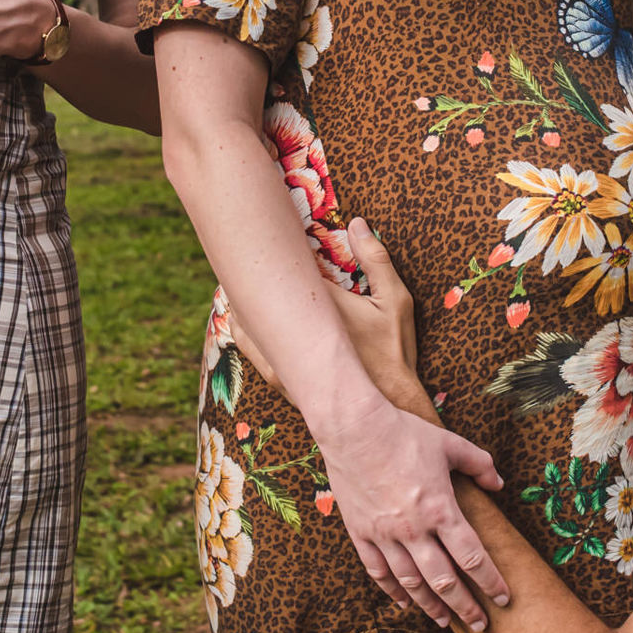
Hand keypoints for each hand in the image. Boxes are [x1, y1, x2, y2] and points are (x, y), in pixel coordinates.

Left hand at [231, 219, 428, 417]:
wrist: (385, 409)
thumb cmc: (393, 352)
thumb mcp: (395, 302)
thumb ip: (376, 260)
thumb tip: (358, 222)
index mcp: (317, 303)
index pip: (285, 268)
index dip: (278, 249)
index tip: (273, 233)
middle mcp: (291, 330)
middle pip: (257, 291)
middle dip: (252, 270)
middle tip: (245, 250)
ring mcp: (280, 356)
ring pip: (245, 318)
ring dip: (242, 298)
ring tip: (237, 279)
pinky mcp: (277, 376)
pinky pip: (248, 345)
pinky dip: (242, 326)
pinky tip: (243, 315)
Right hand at [318, 400, 510, 631]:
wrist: (353, 426)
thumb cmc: (403, 432)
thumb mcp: (449, 443)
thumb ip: (478, 464)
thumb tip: (499, 483)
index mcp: (440, 509)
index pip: (471, 557)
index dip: (490, 582)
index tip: (502, 598)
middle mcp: (413, 529)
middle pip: (444, 581)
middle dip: (464, 606)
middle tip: (478, 624)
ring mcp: (384, 533)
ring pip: (411, 582)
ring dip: (430, 606)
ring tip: (444, 621)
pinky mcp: (360, 531)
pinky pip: (377, 570)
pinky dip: (391, 590)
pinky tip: (403, 602)